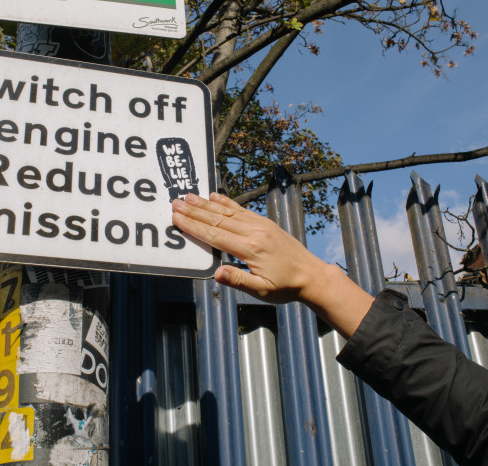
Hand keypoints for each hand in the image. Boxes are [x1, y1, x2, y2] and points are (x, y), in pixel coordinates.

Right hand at [171, 192, 373, 336]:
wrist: (311, 275)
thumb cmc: (286, 287)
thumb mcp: (262, 290)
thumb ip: (238, 280)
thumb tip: (216, 273)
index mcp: (250, 249)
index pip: (215, 235)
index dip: (194, 227)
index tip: (178, 218)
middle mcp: (254, 232)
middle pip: (218, 219)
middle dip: (195, 211)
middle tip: (176, 203)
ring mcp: (260, 225)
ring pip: (227, 211)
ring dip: (206, 204)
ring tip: (189, 196)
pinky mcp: (264, 223)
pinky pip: (241, 209)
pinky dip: (226, 202)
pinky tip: (214, 196)